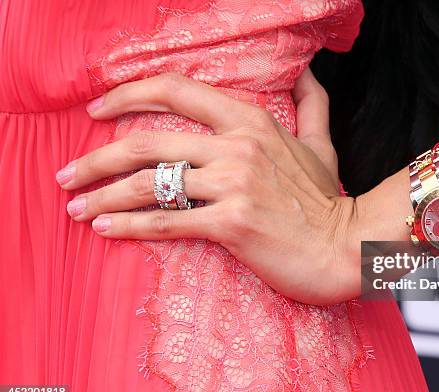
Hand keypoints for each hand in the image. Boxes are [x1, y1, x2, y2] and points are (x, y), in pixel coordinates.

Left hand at [56, 70, 360, 304]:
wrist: (345, 247)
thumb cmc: (326, 201)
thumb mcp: (321, 144)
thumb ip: (311, 104)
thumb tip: (305, 73)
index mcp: (250, 121)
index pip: (176, 89)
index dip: (128, 94)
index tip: (97, 111)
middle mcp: (236, 146)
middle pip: (147, 142)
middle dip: (97, 158)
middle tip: (68, 173)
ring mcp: (232, 184)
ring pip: (149, 182)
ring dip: (103, 194)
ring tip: (76, 205)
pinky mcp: (230, 223)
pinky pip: (165, 221)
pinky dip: (128, 226)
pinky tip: (105, 229)